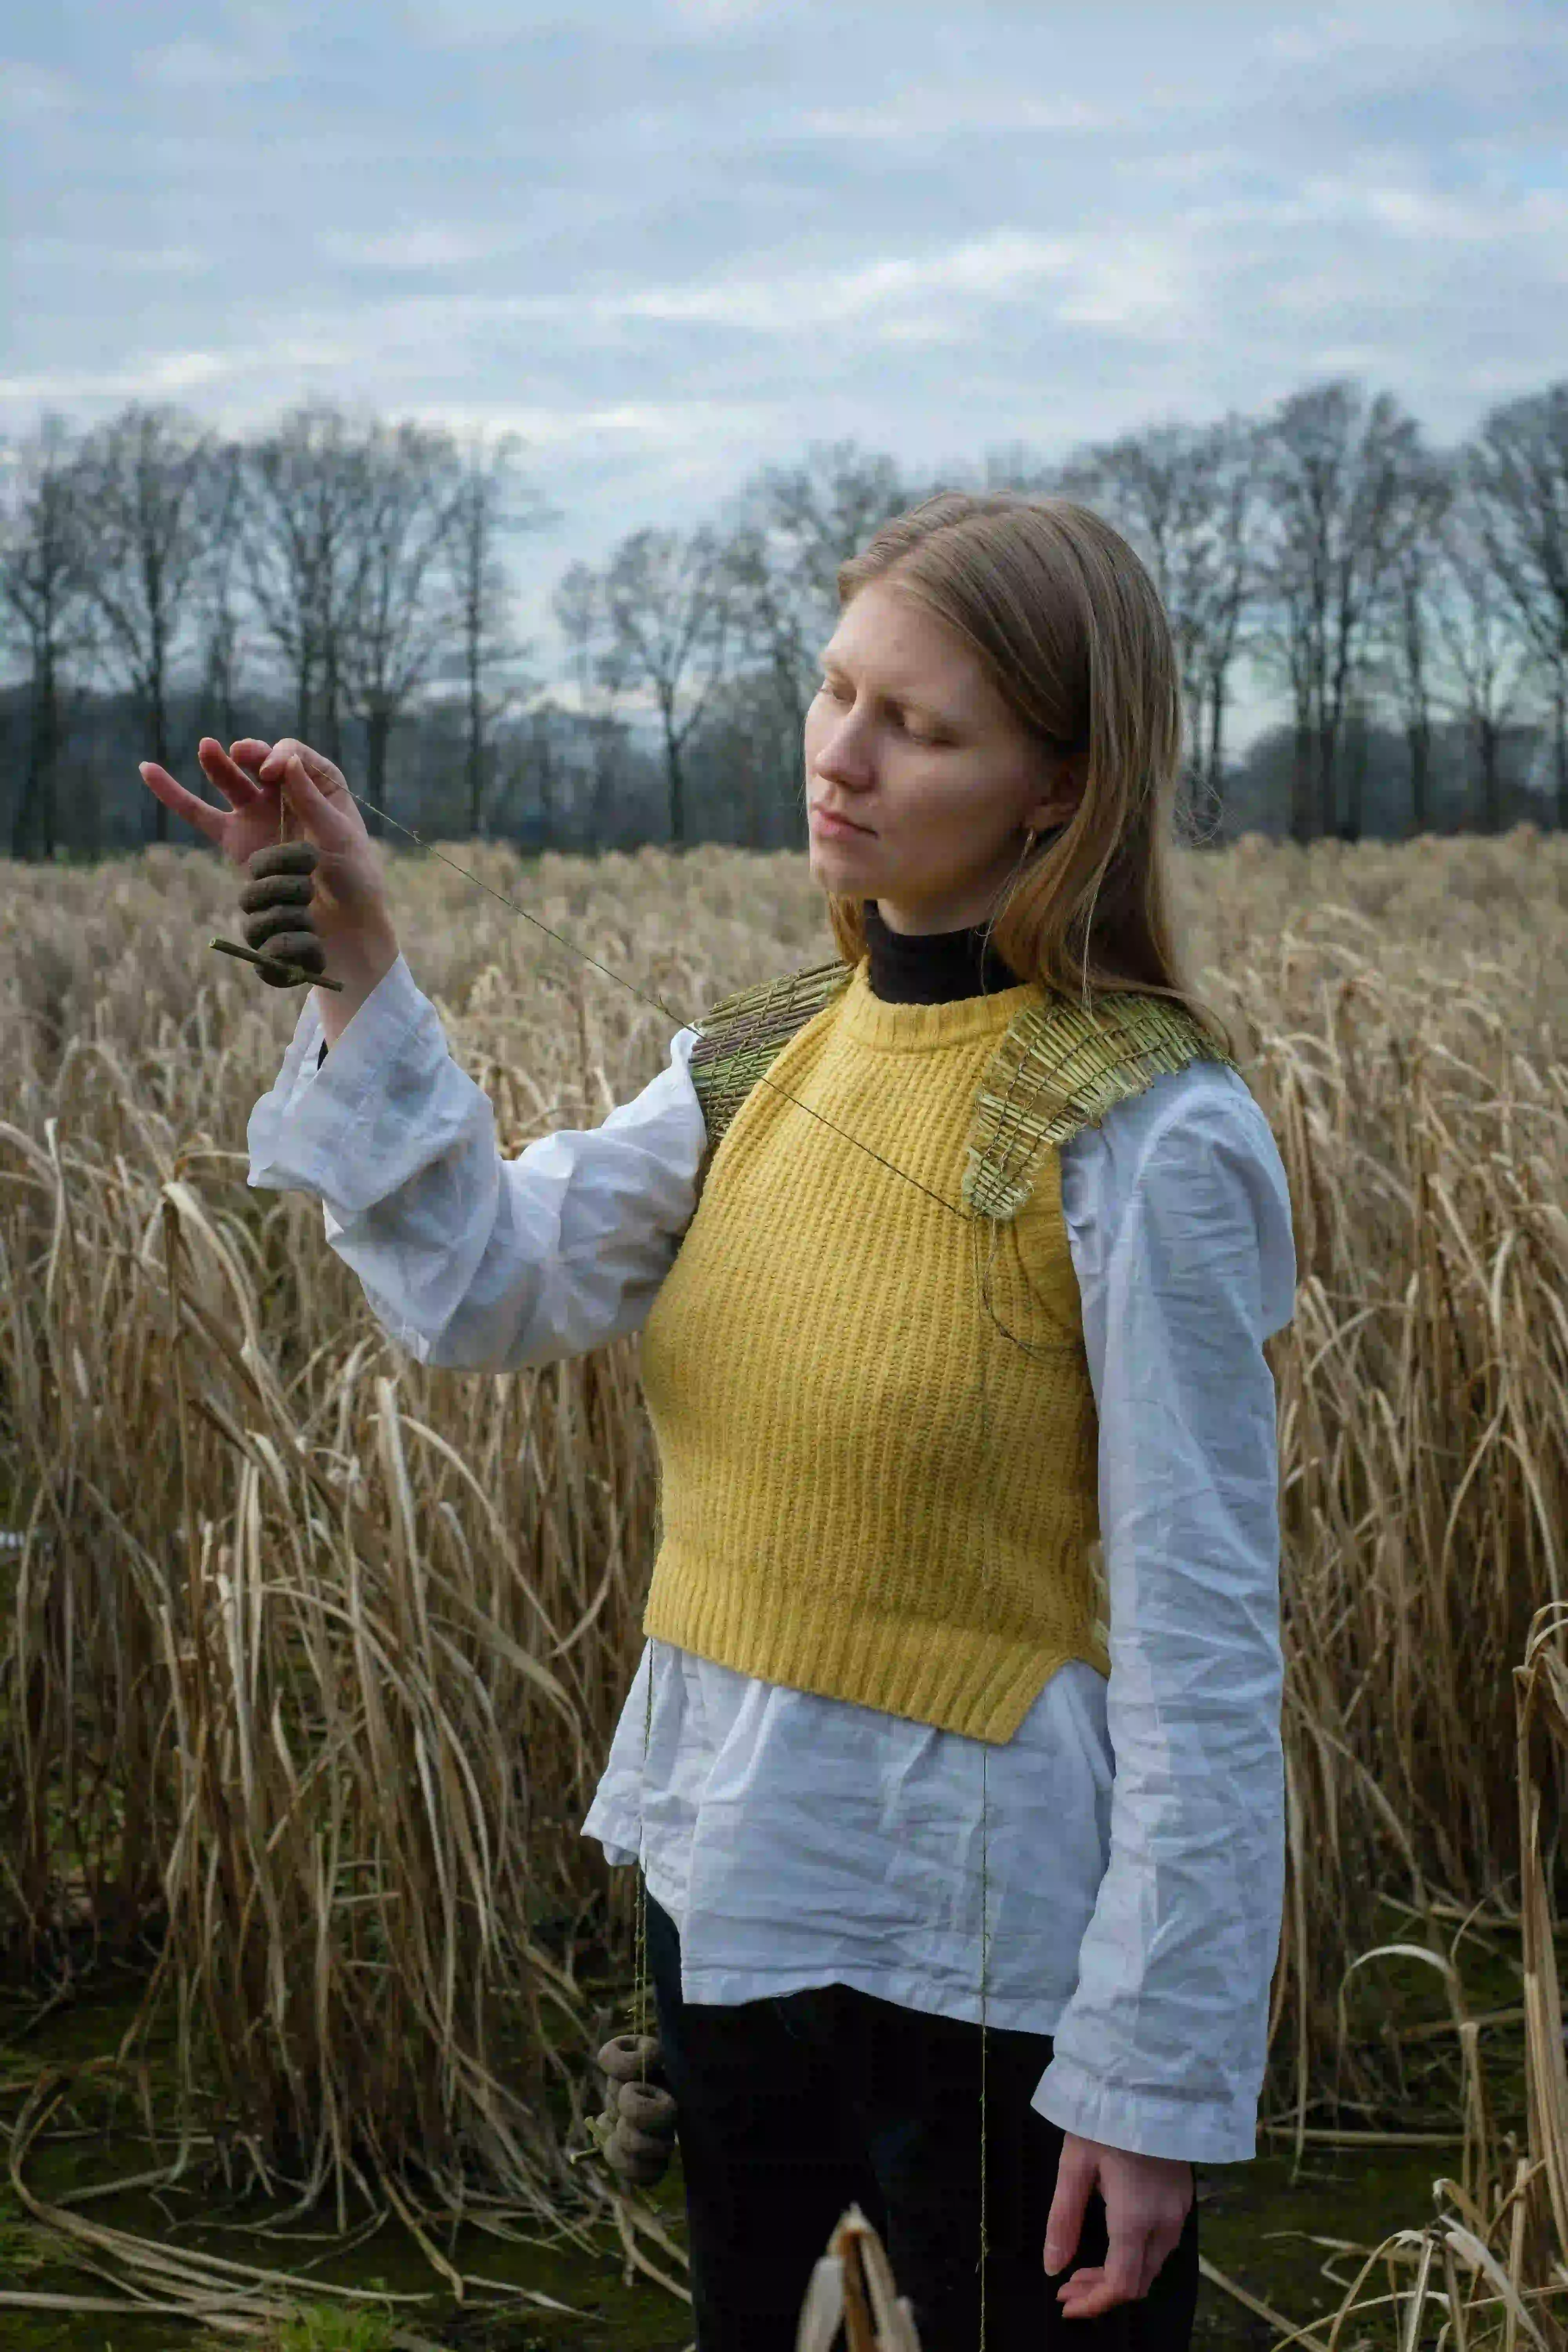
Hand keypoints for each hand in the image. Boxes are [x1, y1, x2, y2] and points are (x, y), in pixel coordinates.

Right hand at [138, 737, 398, 993]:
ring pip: (231, 783)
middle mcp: (286, 795)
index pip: (293, 756)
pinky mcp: (236, 841)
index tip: (273, 773)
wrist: (342, 924)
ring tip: (207, 748)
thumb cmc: (353, 878)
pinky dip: (174, 795)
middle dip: (251, 754)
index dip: (280, 757)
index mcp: (321, 786)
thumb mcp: (339, 836)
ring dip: (218, 765)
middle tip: (241, 753)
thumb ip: (312, 801)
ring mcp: (259, 816)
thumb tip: (286, 759)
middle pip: (260, 763)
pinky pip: (200, 815)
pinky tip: (148, 771)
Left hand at [1042, 2134, 1192, 2320]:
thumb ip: (1063, 2219)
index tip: (1066, 2303)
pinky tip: (1112, 2240)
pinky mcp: (1183, 2195)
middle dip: (1102, 2290)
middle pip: (1139, 2279)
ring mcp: (1180, 2209)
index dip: (1094, 2302)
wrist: (1150, 2080)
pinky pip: (1163, 2242)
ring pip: (1153, 2262)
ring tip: (1083, 2266)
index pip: (1121, 2284)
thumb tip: (1053, 2267)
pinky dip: (1136, 2253)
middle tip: (1068, 2283)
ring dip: (1120, 2273)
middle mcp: (1165, 2222)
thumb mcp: (1074, 2165)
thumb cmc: (1106, 2116)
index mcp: (1136, 2218)